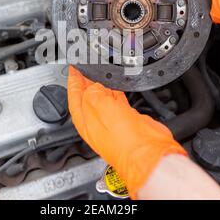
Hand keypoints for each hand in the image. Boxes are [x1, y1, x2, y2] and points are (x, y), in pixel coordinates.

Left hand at [67, 66, 186, 198]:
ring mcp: (112, 121)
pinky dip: (116, 91)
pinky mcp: (128, 119)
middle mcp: (96, 122)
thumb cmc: (121, 139)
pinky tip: (117, 86)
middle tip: (85, 68)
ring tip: (99, 73)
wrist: (146, 151)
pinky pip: (118, 101)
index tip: (73, 68)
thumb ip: (92, 92)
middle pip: (88, 97)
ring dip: (101, 85)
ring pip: (103, 98)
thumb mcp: (98, 105)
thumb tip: (94, 86)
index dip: (73, 81)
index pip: (74, 96)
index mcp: (84, 120)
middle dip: (86, 81)